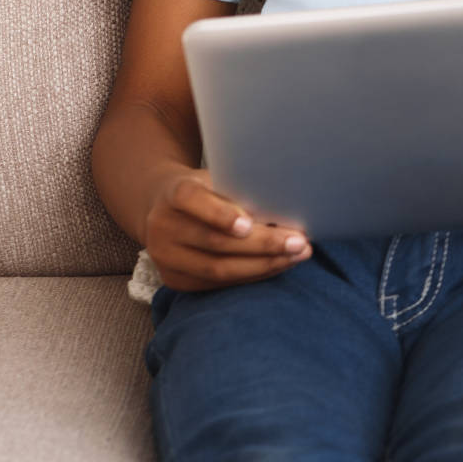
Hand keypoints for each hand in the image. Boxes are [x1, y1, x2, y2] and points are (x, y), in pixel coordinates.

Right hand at [142, 169, 310, 291]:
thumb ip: (241, 189)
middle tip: (299, 242)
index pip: (192, 200)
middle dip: (263, 244)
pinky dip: (252, 275)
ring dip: (263, 265)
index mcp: (174, 193)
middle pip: (215, 241)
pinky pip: (217, 283)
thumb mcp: (219, 178)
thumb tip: (286, 205)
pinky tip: (277, 265)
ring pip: (218, 269)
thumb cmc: (207, 189)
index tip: (249, 224)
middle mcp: (162, 226)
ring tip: (296, 256)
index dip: (220, 214)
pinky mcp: (174, 280)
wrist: (167, 208)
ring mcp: (165, 257)